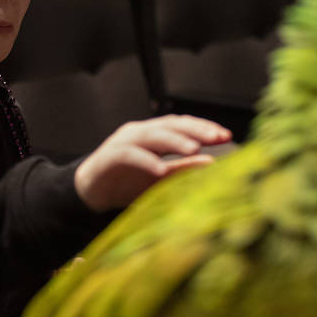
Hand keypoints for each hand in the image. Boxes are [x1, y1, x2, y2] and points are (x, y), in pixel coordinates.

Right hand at [74, 115, 231, 211]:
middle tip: (216, 137)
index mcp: (154, 134)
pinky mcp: (110, 156)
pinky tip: (160, 170)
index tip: (226, 135)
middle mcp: (140, 132)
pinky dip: (146, 161)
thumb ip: (183, 168)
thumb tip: (212, 163)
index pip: (183, 125)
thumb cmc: (127, 182)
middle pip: (170, 125)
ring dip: (174, 141)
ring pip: (152, 135)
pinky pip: (130, 155)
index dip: (204, 128)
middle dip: (195, 130)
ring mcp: (123, 141)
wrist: (89, 192)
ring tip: (194, 149)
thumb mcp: (160, 176)